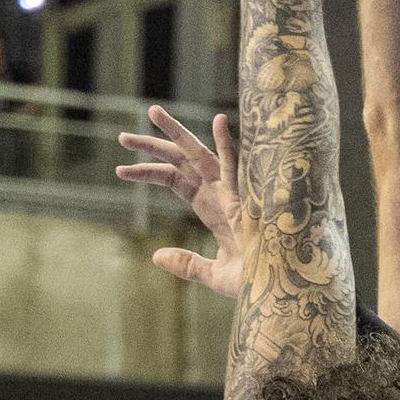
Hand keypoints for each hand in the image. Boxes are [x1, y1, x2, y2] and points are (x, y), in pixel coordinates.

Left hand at [118, 106, 243, 297]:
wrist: (280, 288)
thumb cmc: (256, 281)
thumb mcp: (214, 274)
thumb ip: (186, 264)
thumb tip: (156, 256)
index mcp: (212, 207)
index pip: (174, 180)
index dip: (146, 172)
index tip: (119, 170)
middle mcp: (220, 193)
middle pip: (180, 161)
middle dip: (152, 146)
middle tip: (122, 137)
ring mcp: (233, 193)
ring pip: (199, 154)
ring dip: (175, 133)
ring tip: (151, 111)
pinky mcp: (249, 199)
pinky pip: (237, 166)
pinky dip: (229, 143)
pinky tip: (219, 120)